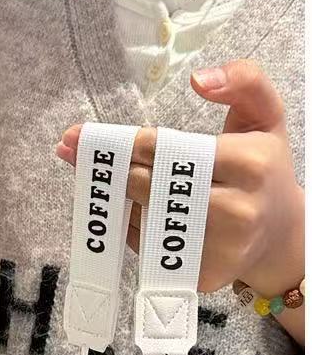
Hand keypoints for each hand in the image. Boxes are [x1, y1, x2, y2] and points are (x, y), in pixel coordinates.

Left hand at [57, 61, 303, 342]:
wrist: (281, 236)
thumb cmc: (265, 169)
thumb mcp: (266, 116)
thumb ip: (244, 81)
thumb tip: (199, 79)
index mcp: (250, 164)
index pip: (173, 151)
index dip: (130, 143)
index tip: (91, 136)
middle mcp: (236, 209)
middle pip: (152, 185)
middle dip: (112, 169)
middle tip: (73, 154)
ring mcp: (217, 248)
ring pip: (145, 220)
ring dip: (116, 200)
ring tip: (93, 181)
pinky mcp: (200, 275)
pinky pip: (149, 249)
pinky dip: (132, 229)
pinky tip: (121, 212)